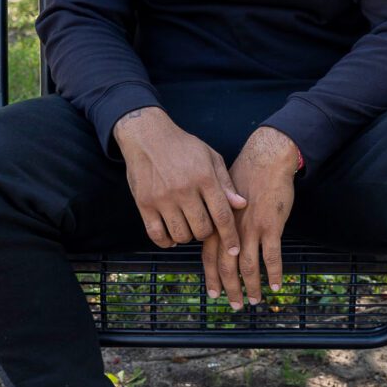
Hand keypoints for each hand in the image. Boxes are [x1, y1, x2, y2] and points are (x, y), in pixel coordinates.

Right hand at [113, 107, 248, 306]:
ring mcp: (162, 198)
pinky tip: (171, 235)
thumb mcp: (210, 157)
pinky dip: (166, 241)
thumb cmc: (183, 147)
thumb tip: (242, 205)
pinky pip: (157, 235)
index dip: (230, 237)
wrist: (147, 136)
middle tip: (204, 226)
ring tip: (187, 227)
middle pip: (202, 230)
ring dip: (187, 237)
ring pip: (181, 235)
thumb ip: (225, 183)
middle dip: (207, 234)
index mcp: (204, 177)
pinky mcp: (144, 204)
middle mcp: (184, 189)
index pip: (222, 215)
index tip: (234, 250)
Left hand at [227, 126, 300, 305]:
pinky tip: (278, 286)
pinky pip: (272, 257)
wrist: (266, 160)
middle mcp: (231, 229)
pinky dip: (275, 274)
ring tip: (255, 301)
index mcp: (218, 223)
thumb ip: (220, 220)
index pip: (209, 256)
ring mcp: (251, 229)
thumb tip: (218, 239)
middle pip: (227, 267)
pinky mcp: (271, 226)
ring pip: (249, 267)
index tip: (213, 293)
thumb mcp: (224, 197)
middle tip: (235, 306)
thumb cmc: (246, 176)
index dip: (211, 277)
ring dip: (252, 287)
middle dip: (230, 289)